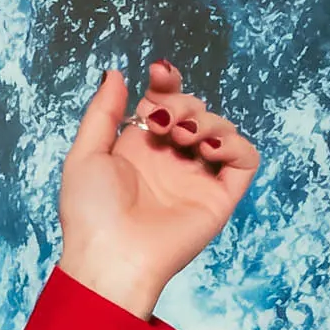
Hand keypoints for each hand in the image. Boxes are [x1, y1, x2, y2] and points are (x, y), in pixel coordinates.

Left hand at [52, 63, 257, 316]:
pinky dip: (234, 143)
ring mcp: (197, 178)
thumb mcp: (85, 154)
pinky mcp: (220, 197)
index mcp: (141, 148)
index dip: (167, 83)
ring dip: (204, 120)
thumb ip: (103, 112)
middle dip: (180, 103)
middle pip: (194, 109)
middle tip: (160, 123)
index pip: (165, 102)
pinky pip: (244, 159)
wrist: (111, 257)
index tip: (159, 72)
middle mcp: (172, 160)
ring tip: (181, 138)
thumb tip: (117, 74)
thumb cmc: (90, 214)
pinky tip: (207, 147)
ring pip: (221, 128)